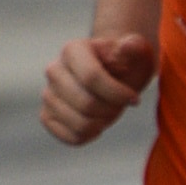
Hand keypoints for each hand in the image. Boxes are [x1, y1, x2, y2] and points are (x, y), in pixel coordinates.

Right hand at [40, 32, 153, 147]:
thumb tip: (126, 47)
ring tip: (109, 111)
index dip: (117, 94)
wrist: (113, 74)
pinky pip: (71, 137)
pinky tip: (97, 123)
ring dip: (103, 123)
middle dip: (111, 109)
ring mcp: (48, 95)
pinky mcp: (47, 116)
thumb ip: (134, 47)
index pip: (91, 77)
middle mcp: (54, 70)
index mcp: (72, 49)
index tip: (134, 99)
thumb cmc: (127, 62)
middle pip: (86, 104)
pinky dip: (90, 135)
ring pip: (79, 124)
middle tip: (121, 105)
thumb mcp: (138, 51)